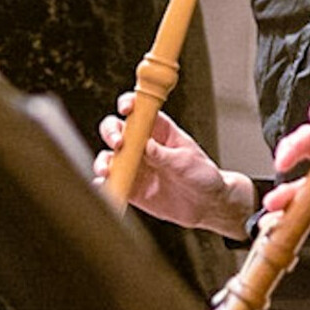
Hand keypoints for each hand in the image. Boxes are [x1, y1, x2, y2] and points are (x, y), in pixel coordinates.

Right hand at [95, 98, 253, 237]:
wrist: (206, 204)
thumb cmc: (202, 175)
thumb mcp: (187, 162)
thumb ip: (164, 155)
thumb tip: (145, 146)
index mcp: (159, 129)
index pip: (139, 109)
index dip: (128, 104)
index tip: (126, 109)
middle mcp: (143, 144)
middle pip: (116, 130)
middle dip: (111, 132)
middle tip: (118, 143)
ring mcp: (135, 165)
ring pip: (108, 157)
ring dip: (103, 161)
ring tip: (107, 171)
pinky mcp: (130, 187)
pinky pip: (111, 183)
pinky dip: (104, 185)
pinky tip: (105, 187)